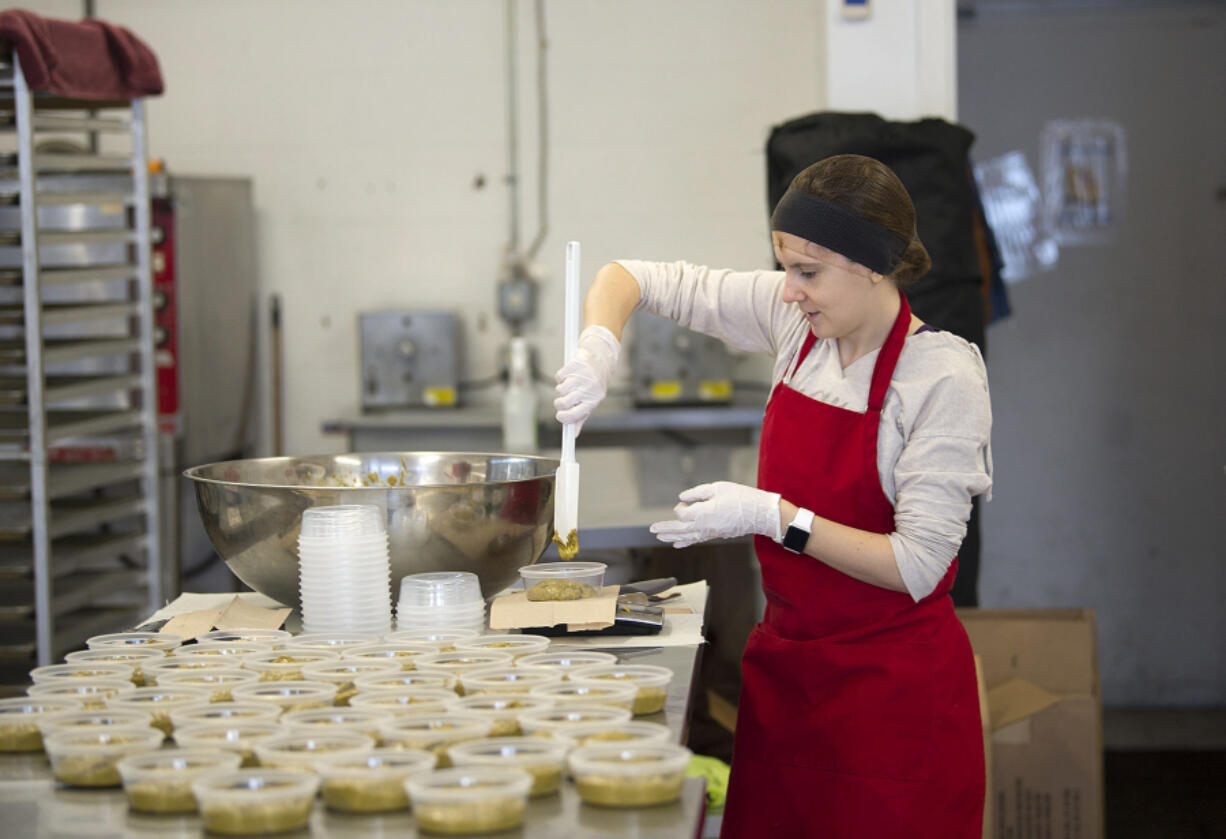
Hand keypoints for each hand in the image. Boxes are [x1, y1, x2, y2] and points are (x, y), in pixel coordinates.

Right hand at [553, 325, 619, 434]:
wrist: (601, 359)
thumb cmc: (595, 384)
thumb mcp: (592, 401)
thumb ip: (581, 417)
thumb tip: (573, 434)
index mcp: (592, 401)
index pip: (573, 415)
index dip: (563, 417)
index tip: (560, 416)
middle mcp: (588, 389)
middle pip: (562, 403)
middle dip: (559, 403)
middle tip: (563, 400)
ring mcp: (580, 377)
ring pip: (559, 390)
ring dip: (561, 388)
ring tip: (570, 385)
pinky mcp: (574, 366)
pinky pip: (558, 377)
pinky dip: (561, 377)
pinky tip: (569, 375)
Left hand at [649, 481, 781, 547]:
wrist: (759, 513)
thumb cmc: (740, 497)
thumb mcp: (717, 488)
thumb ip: (697, 493)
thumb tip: (682, 498)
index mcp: (703, 513)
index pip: (682, 513)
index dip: (681, 507)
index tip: (686, 501)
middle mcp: (704, 526)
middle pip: (680, 529)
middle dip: (665, 528)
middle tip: (652, 529)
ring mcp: (710, 533)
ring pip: (686, 536)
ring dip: (672, 536)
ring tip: (659, 536)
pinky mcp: (715, 535)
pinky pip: (696, 540)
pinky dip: (685, 542)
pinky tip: (677, 544)